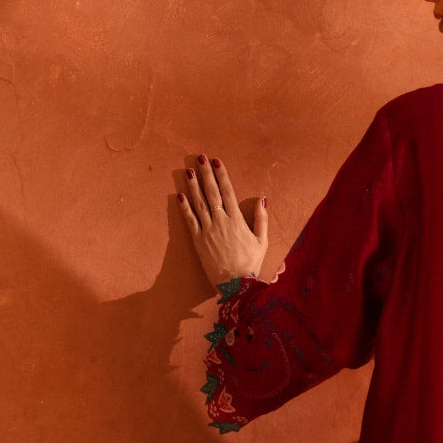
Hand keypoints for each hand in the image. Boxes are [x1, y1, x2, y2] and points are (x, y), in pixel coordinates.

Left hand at [177, 153, 268, 283]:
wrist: (236, 284)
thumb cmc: (250, 263)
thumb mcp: (262, 241)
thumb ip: (261, 219)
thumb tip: (262, 199)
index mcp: (237, 220)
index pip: (228, 192)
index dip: (222, 175)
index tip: (217, 162)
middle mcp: (221, 221)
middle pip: (212, 192)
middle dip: (206, 174)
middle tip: (200, 158)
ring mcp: (208, 230)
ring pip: (199, 203)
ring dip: (193, 186)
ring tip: (189, 171)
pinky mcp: (198, 241)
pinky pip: (190, 220)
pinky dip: (184, 207)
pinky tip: (180, 195)